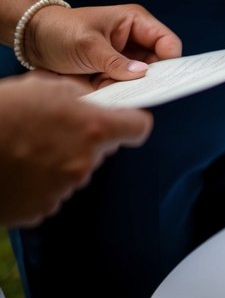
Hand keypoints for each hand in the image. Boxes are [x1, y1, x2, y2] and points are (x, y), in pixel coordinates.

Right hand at [0, 73, 152, 226]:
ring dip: (59, 163)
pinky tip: (17, 170)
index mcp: (93, 129)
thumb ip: (78, 98)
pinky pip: (49, 194)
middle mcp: (84, 163)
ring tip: (26, 150)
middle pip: (101, 152)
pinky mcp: (39, 210)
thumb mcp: (44, 87)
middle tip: (51, 132)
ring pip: (74, 173)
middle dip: (84, 142)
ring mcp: (62, 190)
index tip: (121, 122)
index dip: (129, 122)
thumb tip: (91, 105)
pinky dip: (38, 185)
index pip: (138, 127)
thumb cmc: (2, 112)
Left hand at [23, 3, 181, 82]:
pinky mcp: (111, 72)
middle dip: (148, 78)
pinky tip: (103, 94)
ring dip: (129, 87)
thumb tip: (142, 75)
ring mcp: (123, 57)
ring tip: (112, 91)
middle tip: (138, 91)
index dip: (170, 60)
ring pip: (140, 78)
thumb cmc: (60, 31)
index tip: (165, 80)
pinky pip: (123, 86)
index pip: (167, 42)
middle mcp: (134, 40)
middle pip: (157, 63)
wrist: (31, 41)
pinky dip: (116, 93)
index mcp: (135, 22)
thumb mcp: (88, 45)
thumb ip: (115, 61)